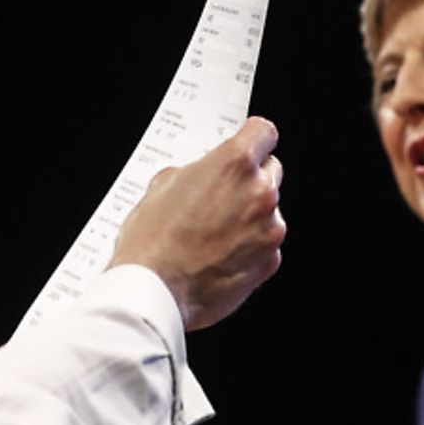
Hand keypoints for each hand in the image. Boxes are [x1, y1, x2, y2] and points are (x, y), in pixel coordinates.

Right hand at [110, 116, 285, 330]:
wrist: (154, 292)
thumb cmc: (152, 242)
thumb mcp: (161, 187)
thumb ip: (194, 173)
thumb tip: (202, 177)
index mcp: (233, 164)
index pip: (262, 132)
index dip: (253, 138)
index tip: (249, 143)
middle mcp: (259, 192)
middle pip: (270, 170)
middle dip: (250, 180)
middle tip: (222, 196)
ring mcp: (269, 228)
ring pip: (268, 211)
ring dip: (249, 217)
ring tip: (213, 234)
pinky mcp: (269, 261)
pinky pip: (266, 244)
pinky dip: (249, 248)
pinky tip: (219, 256)